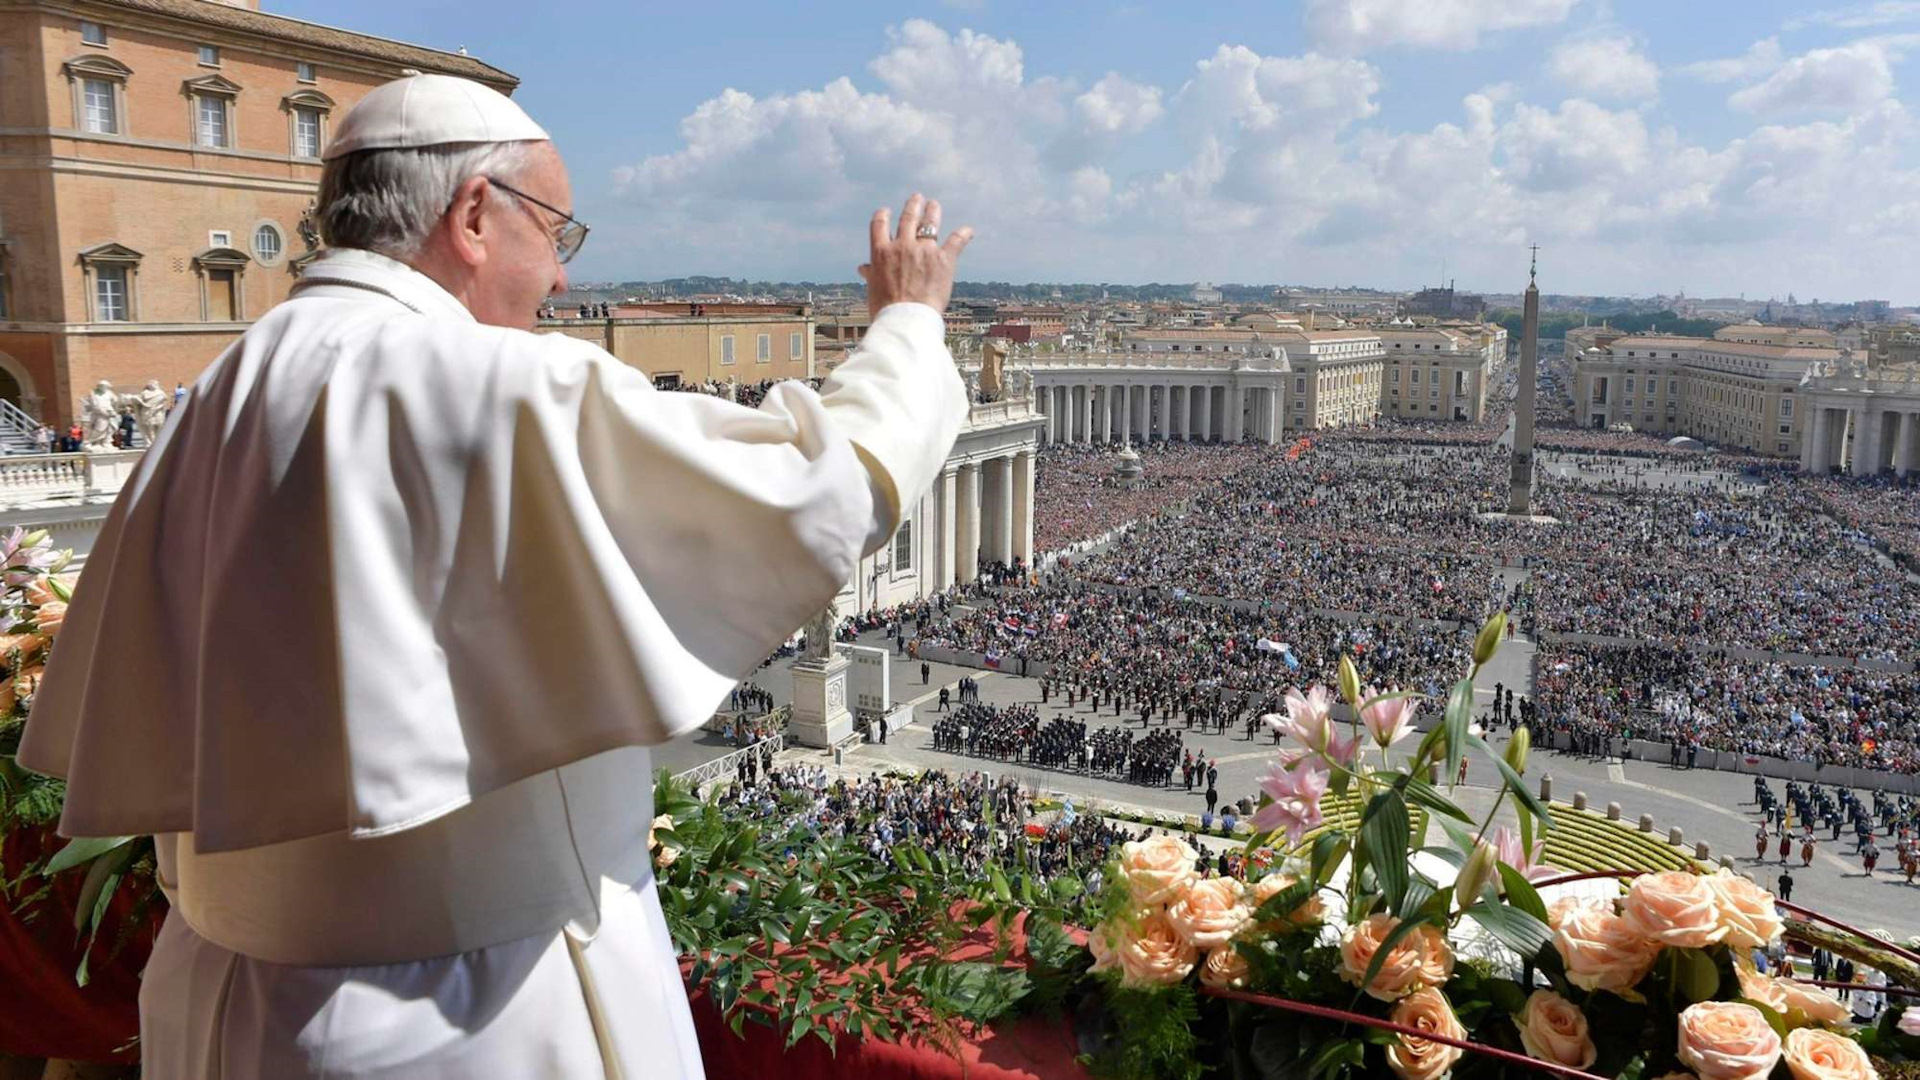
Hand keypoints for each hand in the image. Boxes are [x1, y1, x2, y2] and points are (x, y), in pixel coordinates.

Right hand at [858, 193, 972, 317]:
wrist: (905, 319)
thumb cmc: (885, 309)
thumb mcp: (874, 289)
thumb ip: (871, 274)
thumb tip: (862, 268)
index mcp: (881, 252)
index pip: (880, 225)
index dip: (883, 215)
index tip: (886, 211)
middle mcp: (902, 246)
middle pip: (908, 218)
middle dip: (913, 206)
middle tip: (917, 198)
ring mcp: (924, 251)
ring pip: (929, 223)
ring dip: (932, 211)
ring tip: (934, 205)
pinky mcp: (944, 260)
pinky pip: (956, 241)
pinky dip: (964, 234)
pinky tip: (968, 230)